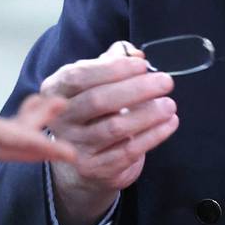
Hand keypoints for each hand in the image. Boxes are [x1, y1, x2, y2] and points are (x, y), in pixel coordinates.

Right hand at [39, 41, 178, 224]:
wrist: (80, 163)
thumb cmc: (93, 111)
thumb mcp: (95, 82)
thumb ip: (112, 61)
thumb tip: (135, 54)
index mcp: (55, 91)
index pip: (79, 76)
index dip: (112, 69)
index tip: (142, 64)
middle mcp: (60, 120)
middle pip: (98, 101)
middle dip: (136, 89)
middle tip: (165, 82)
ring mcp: (75, 147)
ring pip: (114, 127)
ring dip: (147, 114)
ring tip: (169, 104)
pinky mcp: (94, 169)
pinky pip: (127, 151)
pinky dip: (153, 136)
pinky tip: (169, 123)